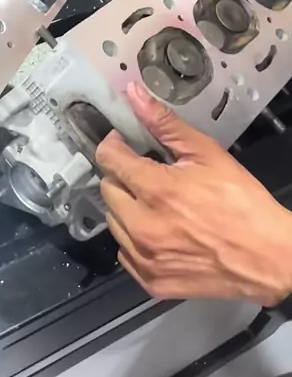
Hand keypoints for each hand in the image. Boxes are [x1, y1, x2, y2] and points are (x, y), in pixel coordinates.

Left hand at [96, 84, 291, 305]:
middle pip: (107, 190)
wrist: (269, 257)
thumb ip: (165, 124)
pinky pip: (125, 253)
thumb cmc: (242, 203)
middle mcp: (143, 227)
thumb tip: (134, 94)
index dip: (114, 145)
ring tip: (157, 204)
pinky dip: (135, 240)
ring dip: (127, 208)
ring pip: (113, 222)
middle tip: (149, 174)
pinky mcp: (151, 282)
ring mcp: (145, 258)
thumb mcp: (207, 154)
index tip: (123, 143)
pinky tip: (160, 231)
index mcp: (155, 190)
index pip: (108, 159)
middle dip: (123, 176)